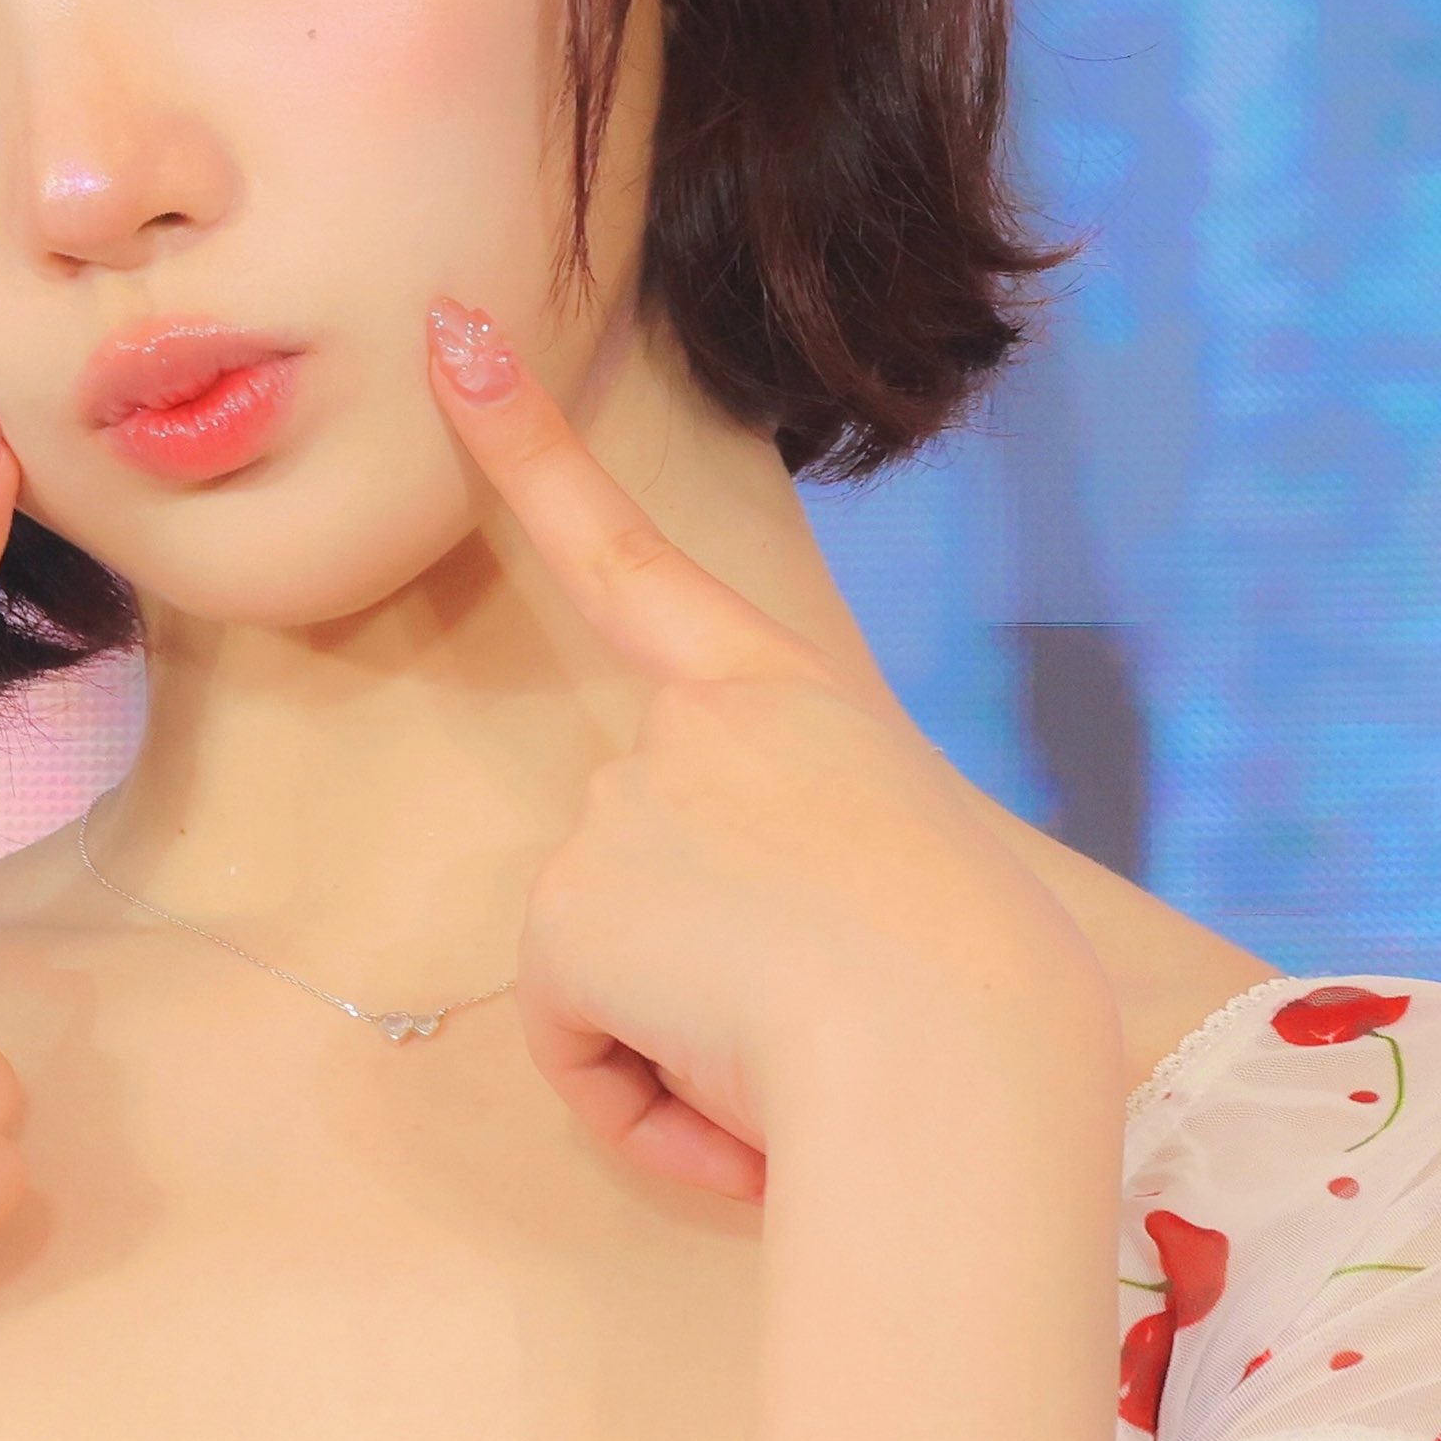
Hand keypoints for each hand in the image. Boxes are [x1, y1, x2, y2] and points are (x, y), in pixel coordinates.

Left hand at [426, 306, 1114, 1194]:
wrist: (964, 1061)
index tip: (447, 335)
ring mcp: (623, 804)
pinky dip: (642, 1106)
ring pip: (609, 973)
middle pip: (640, 871)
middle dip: (702, 974)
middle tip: (828, 1016)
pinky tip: (739, 1099)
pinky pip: (575, 1044)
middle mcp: (694, 726)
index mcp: (796, 700)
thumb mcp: (916, 883)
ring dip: (687, 1049)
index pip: (633, 554)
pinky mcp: (567, 908)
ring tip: (804, 1060)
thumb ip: (806, 875)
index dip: (525, 443)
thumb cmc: (993, 1015)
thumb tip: (726, 978)